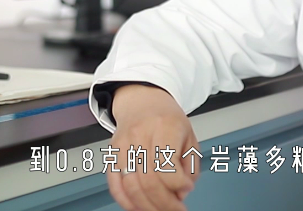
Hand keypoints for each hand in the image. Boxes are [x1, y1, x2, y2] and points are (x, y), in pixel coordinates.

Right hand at [106, 84, 201, 210]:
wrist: (142, 101)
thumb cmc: (167, 119)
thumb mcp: (189, 136)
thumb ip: (190, 167)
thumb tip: (181, 192)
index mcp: (165, 127)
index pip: (167, 167)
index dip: (179, 185)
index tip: (186, 188)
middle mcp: (141, 135)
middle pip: (149, 181)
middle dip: (164, 203)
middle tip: (176, 209)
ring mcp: (123, 145)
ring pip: (132, 186)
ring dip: (147, 206)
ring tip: (160, 210)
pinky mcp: (112, 154)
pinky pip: (115, 185)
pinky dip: (127, 201)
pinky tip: (139, 207)